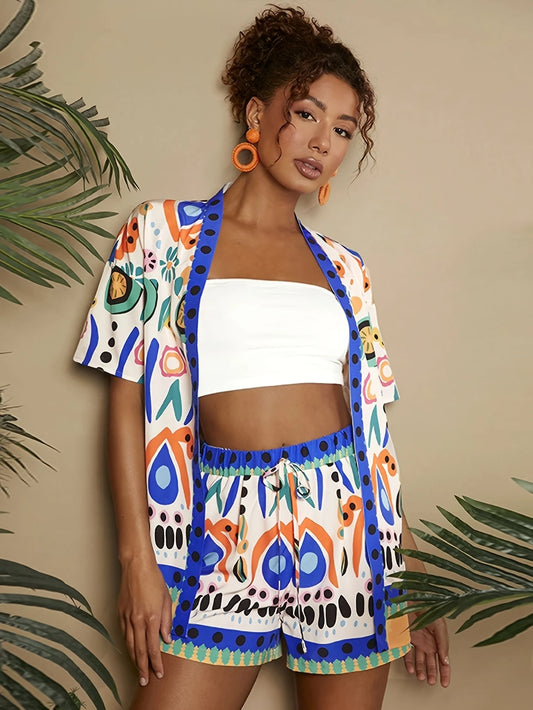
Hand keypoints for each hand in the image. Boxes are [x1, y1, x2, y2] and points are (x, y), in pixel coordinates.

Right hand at [118, 556, 172, 686]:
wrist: (136, 566)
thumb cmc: (153, 579)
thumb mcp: (166, 600)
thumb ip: (166, 621)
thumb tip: (167, 638)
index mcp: (150, 618)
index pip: (153, 647)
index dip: (156, 663)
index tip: (159, 673)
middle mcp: (137, 620)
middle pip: (139, 651)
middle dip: (143, 668)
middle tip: (145, 681)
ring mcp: (127, 617)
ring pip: (129, 644)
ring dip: (134, 659)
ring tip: (137, 670)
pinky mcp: (120, 613)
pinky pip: (123, 633)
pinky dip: (127, 644)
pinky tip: (130, 649)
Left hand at [403, 613, 450, 687]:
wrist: (410, 599)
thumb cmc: (427, 608)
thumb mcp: (439, 625)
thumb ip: (443, 643)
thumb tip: (445, 660)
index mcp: (438, 640)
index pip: (443, 660)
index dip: (445, 672)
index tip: (445, 683)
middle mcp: (427, 642)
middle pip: (431, 663)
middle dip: (432, 673)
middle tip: (431, 682)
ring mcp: (417, 641)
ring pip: (420, 660)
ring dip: (421, 670)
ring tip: (421, 677)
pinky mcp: (406, 639)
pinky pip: (407, 653)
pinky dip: (409, 662)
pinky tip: (411, 669)